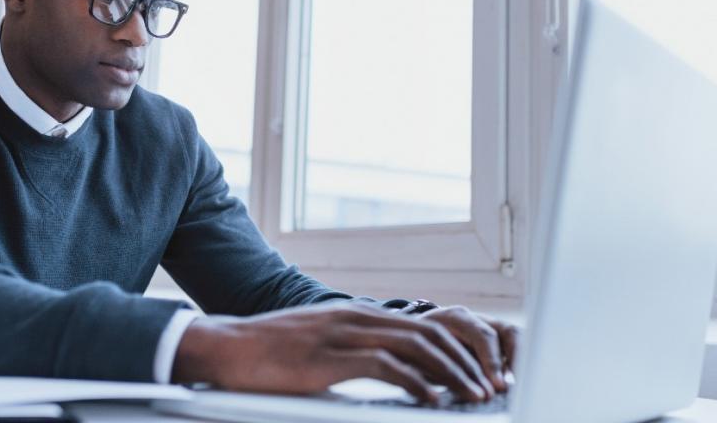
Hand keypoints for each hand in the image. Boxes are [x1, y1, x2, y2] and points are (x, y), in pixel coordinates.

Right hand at [172, 302, 496, 404]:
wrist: (229, 347)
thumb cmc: (270, 351)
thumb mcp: (320, 344)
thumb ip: (352, 350)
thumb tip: (387, 371)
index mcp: (358, 315)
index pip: (422, 327)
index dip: (455, 350)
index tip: (476, 373)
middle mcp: (357, 318)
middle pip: (429, 334)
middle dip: (465, 363)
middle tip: (487, 388)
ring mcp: (345, 335)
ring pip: (416, 349)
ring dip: (451, 375)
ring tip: (471, 396)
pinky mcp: (332, 358)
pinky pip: (386, 367)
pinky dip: (417, 384)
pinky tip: (432, 401)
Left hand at [418, 306, 518, 393]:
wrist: (412, 335)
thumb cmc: (415, 346)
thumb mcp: (419, 353)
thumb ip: (435, 366)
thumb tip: (452, 385)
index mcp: (454, 316)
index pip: (482, 335)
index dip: (492, 361)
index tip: (497, 385)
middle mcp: (474, 318)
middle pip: (505, 332)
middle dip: (513, 361)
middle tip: (510, 387)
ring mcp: (487, 325)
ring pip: (514, 337)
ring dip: (520, 361)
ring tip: (520, 385)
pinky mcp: (494, 339)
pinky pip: (514, 347)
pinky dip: (518, 363)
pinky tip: (516, 383)